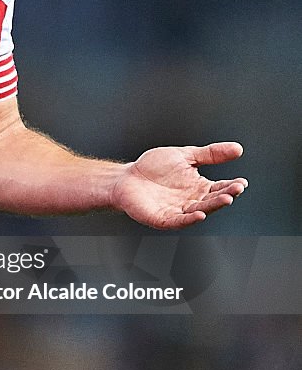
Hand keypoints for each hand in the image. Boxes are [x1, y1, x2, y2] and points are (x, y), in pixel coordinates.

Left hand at [111, 142, 247, 229]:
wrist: (126, 178)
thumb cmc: (153, 168)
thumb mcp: (186, 155)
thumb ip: (211, 154)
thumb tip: (238, 149)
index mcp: (198, 187)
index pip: (220, 188)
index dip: (231, 186)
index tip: (242, 182)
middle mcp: (191, 201)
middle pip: (212, 200)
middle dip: (225, 195)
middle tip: (236, 189)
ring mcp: (178, 210)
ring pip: (199, 211)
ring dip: (212, 206)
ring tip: (225, 199)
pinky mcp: (163, 218)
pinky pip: (179, 220)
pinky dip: (190, 219)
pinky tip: (200, 214)